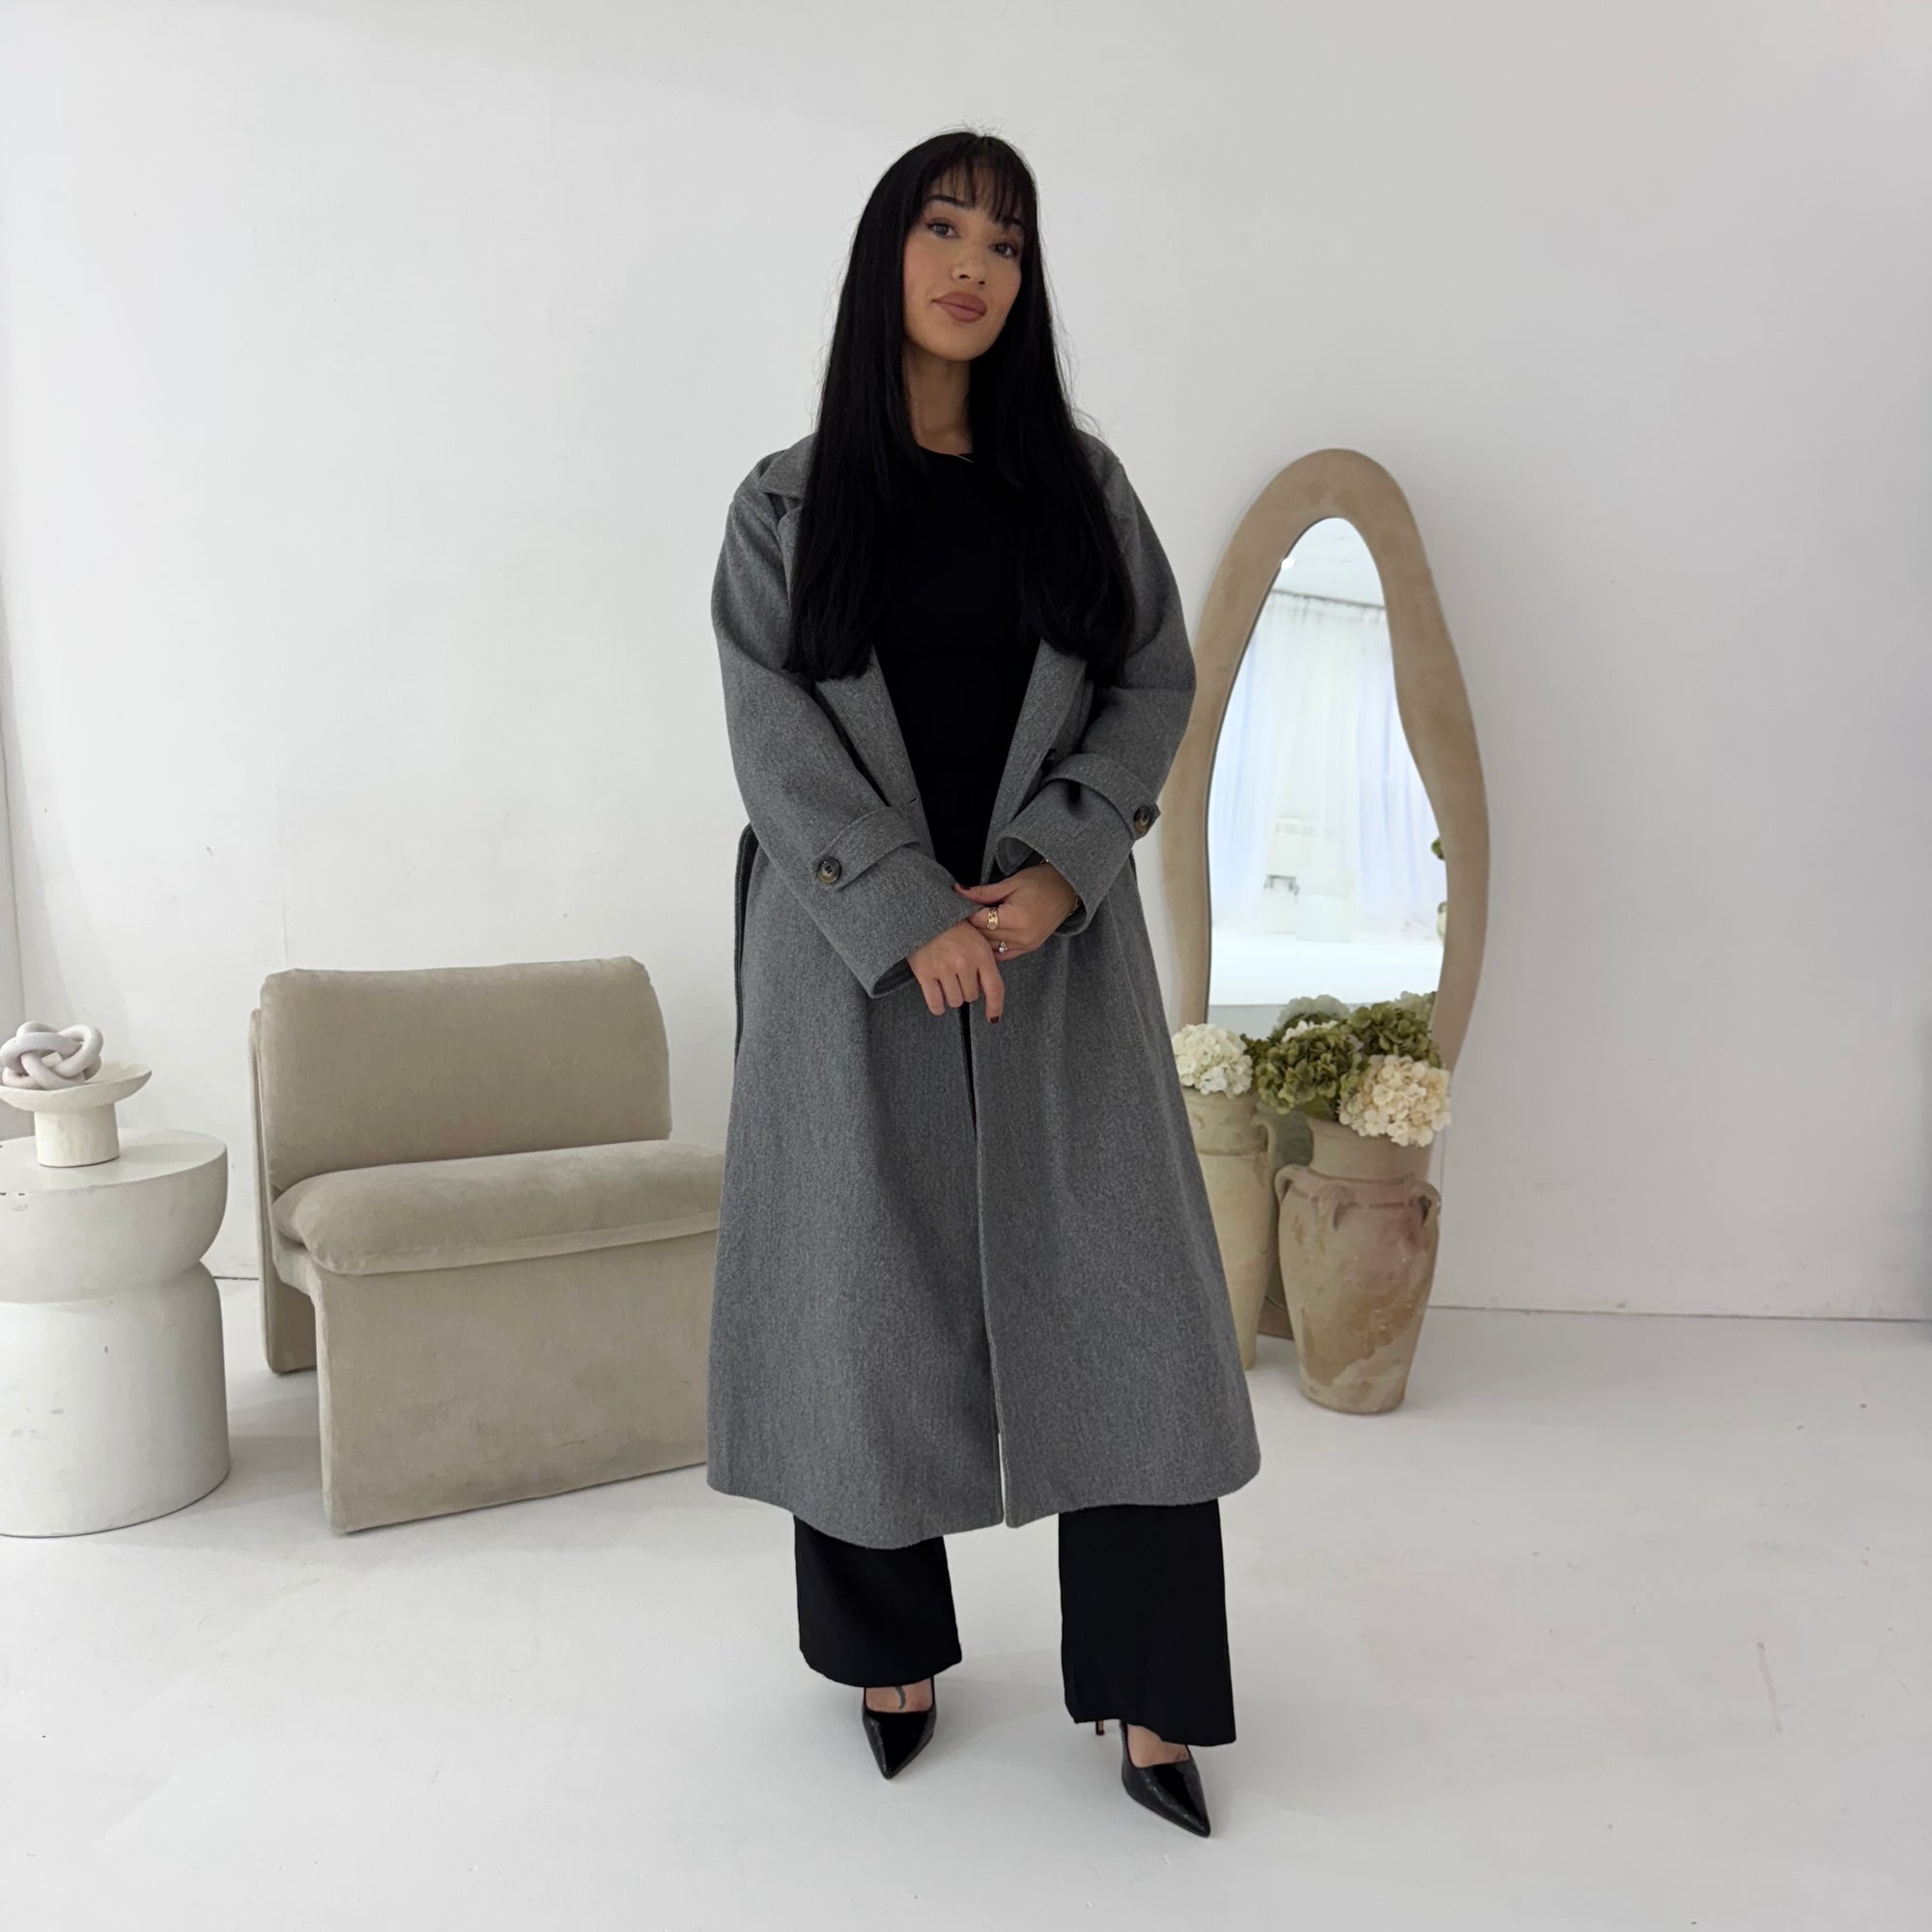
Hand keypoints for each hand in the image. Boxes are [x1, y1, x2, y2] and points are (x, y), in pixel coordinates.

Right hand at [907, 920, 1006, 1020]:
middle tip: (957, 976)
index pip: (995, 988)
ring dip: (951, 996)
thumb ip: (984, 962)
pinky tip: (938, 1002)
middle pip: (971, 996)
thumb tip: (987, 992)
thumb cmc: (952, 927)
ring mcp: (944, 968)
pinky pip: (935, 1003)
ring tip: (946, 981)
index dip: (995, 1006)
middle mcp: (964, 962)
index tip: (993, 1017)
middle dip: (966, 990)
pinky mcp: (925, 973)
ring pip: (954, 1001)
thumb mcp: (976, 939)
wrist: (923, 914)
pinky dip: (937, 1006)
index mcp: (981, 953)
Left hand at [950, 864, 1078, 961]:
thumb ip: (984, 892)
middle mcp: (1022, 936)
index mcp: (1016, 918)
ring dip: (979, 938)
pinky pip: (1003, 954)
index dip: (965, 914)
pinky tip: (984, 939)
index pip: (980, 921)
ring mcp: (1026, 945)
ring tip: (970, 927)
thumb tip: (958, 892)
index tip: (956, 907)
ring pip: (991, 947)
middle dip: (970, 926)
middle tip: (957, 917)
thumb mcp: (1012, 882)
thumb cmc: (1042, 881)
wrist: (1068, 889)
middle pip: (984, 936)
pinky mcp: (1029, 948)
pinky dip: (991, 947)